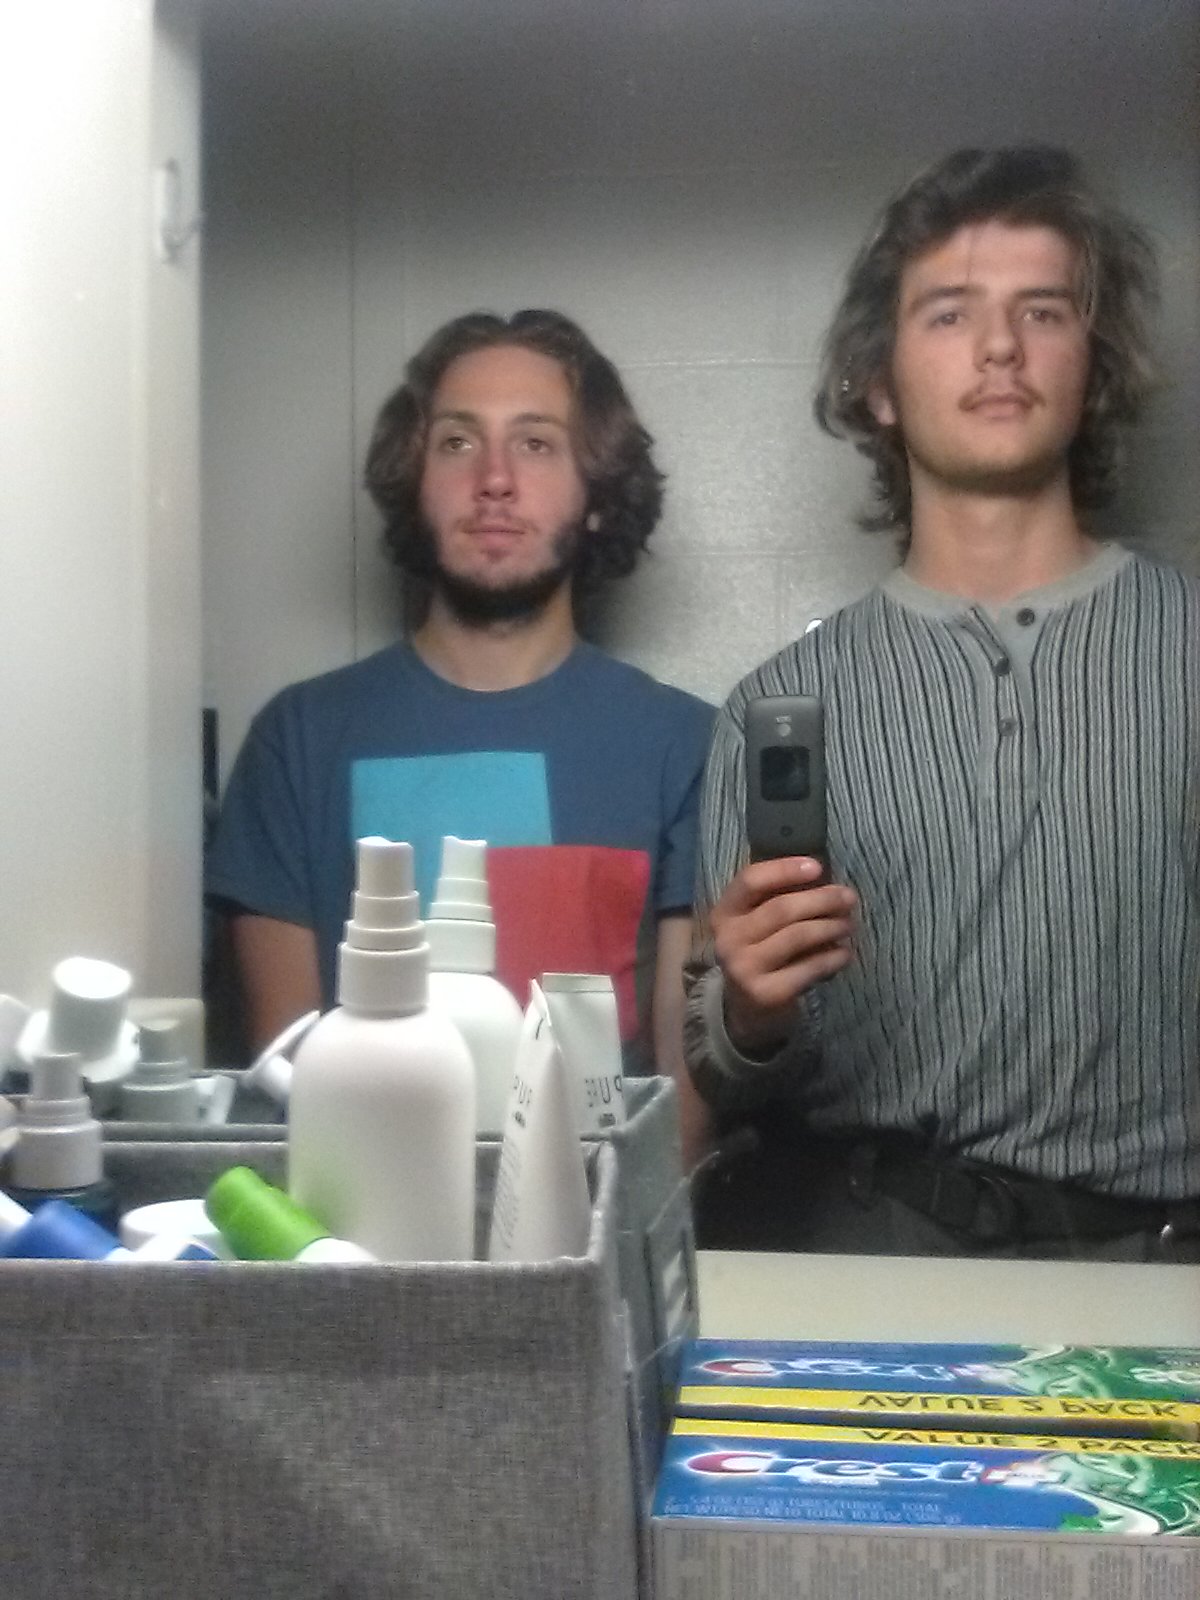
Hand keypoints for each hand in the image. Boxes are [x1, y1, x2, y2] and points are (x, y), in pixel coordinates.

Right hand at [711, 857, 855, 1054]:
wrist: (745, 1008)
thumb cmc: (759, 951)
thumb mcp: (755, 922)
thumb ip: (777, 898)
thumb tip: (824, 878)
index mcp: (724, 913)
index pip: (751, 880)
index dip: (785, 869)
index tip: (817, 866)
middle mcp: (728, 939)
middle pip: (781, 909)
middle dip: (821, 899)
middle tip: (849, 897)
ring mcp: (745, 968)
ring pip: (797, 936)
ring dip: (830, 926)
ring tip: (849, 924)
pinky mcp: (766, 994)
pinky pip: (808, 968)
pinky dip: (832, 957)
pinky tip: (845, 952)